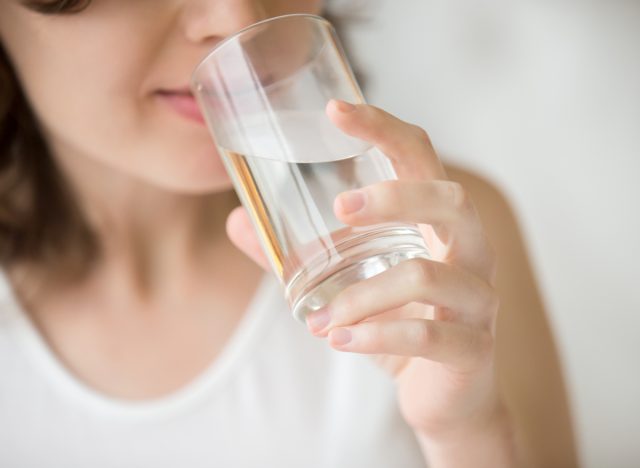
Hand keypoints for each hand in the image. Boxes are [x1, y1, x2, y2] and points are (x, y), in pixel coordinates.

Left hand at [227, 99, 504, 440]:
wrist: (443, 397)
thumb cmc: (398, 324)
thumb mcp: (347, 283)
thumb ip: (297, 254)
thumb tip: (238, 220)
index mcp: (438, 223)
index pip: (420, 157)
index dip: (384, 127)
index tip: (335, 110)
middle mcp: (469, 251)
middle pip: (450, 199)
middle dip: (394, 196)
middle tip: (339, 209)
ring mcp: (478, 300)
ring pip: (427, 275)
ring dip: (362, 295)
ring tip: (319, 318)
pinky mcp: (473, 349)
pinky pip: (427, 336)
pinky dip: (375, 336)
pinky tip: (339, 340)